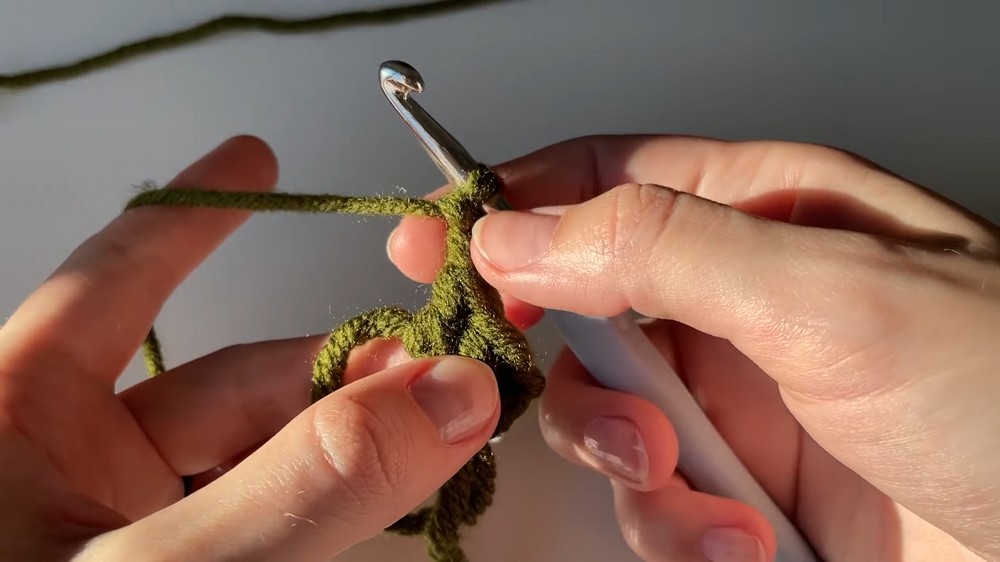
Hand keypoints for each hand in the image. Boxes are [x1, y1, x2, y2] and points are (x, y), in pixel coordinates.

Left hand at [0, 136, 500, 560]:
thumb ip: (296, 484)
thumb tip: (440, 400)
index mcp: (18, 420)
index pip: (117, 279)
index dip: (196, 213)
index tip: (258, 157)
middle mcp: (77, 465)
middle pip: (235, 381)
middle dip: (342, 371)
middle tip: (439, 374)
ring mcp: (135, 528)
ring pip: (269, 454)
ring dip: (357, 440)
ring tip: (441, 434)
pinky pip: (279, 514)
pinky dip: (343, 500)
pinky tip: (399, 491)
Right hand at [388, 135, 999, 561]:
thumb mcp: (825, 293)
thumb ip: (659, 248)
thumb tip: (518, 232)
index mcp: (764, 211)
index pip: (600, 181)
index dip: (509, 207)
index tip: (432, 245)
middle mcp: (743, 299)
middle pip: (584, 309)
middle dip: (570, 368)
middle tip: (589, 402)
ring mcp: (742, 398)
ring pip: (609, 417)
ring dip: (629, 462)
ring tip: (694, 486)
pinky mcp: (748, 487)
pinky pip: (656, 501)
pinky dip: (680, 530)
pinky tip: (744, 540)